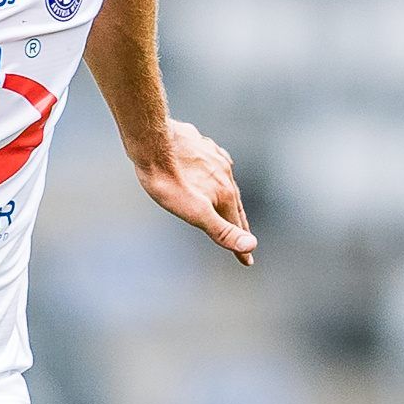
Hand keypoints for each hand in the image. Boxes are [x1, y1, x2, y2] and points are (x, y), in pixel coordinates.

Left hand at [133, 121, 255, 265]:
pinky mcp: (203, 146)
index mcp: (225, 195)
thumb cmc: (168, 181)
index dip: (240, 247)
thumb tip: (251, 245)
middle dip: (238, 225)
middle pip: (234, 207)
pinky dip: (217, 176)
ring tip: (229, 208)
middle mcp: (226, 175)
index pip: (236, 227)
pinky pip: (214, 164)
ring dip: (229, 199)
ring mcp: (215, 158)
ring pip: (226, 184)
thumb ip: (222, 230)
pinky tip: (212, 173)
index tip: (247, 262)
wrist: (152, 142)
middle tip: (242, 241)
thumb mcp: (194, 213)